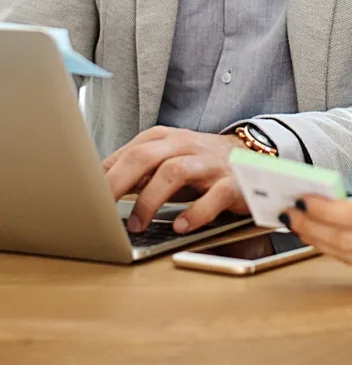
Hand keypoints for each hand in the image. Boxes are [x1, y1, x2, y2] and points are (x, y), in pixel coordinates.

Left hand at [103, 126, 247, 232]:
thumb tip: (98, 186)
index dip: (104, 175)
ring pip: (175, 171)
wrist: (253, 159)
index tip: (85, 198)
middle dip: (118, 182)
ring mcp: (210, 164)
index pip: (129, 152)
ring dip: (150, 199)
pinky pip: (214, 196)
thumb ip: (137, 169)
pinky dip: (196, 212)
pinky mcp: (233, 184)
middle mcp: (186, 146)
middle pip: (146, 156)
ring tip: (138, 225)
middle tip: (100, 209)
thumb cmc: (201, 163)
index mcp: (167, 139)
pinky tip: (181, 226)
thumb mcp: (167, 159)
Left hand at [285, 183, 351, 288]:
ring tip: (300, 225)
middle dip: (312, 226)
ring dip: (320, 241)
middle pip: (345, 241)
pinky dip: (341, 252)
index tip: (302, 198)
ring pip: (349, 257)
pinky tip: (326, 239)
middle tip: (289, 212)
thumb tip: (346, 204)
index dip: (323, 209)